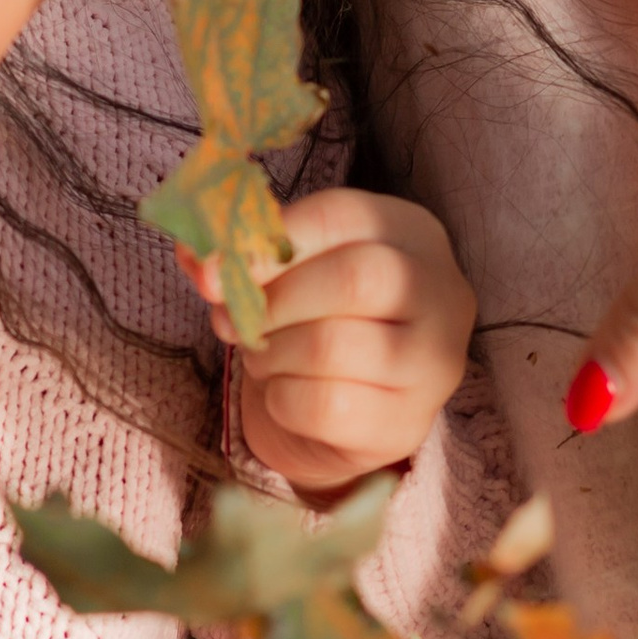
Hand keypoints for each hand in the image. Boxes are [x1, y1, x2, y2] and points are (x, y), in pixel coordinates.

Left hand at [181, 190, 476, 500]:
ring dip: (271, 351)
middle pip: (352, 279)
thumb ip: (240, 252)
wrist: (346, 404)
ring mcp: (434, 363)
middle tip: (229, 320)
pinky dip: (283, 398)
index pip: (339, 215)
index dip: (268, 241)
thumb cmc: (317, 313)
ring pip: (333, 346)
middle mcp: (441, 291)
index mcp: (410, 231)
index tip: (214, 271)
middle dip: (272, 301)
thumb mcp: (286, 268)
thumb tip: (197, 257)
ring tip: (261, 353)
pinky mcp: (407, 423)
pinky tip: (283, 391)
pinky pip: (327, 406)